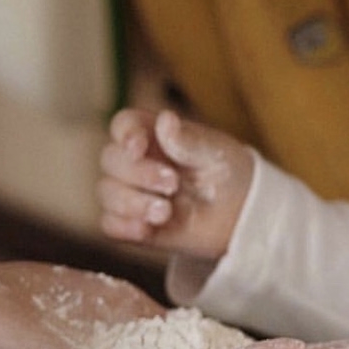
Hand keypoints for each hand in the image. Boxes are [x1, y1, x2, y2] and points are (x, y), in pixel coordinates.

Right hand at [98, 107, 252, 256]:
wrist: (242, 214)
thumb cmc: (229, 173)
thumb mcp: (216, 153)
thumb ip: (188, 140)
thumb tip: (166, 119)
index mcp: (154, 134)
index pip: (124, 125)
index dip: (125, 134)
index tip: (138, 147)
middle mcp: (136, 161)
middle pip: (110, 159)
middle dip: (137, 173)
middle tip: (173, 184)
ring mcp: (133, 192)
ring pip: (107, 192)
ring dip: (132, 202)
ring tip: (166, 211)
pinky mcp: (134, 222)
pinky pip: (110, 225)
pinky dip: (123, 227)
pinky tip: (147, 229)